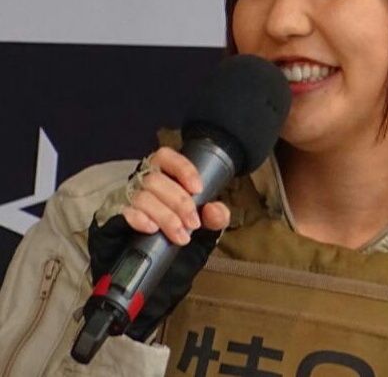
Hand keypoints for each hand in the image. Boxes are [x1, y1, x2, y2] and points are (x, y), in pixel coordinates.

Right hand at [87, 148, 231, 341]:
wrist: (150, 293)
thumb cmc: (174, 256)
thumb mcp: (202, 237)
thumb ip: (214, 221)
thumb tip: (216, 209)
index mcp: (161, 183)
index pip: (165, 157)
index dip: (182, 168)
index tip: (198, 189)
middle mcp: (139, 188)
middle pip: (156, 179)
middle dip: (179, 201)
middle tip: (192, 224)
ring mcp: (121, 203)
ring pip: (143, 195)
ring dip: (165, 215)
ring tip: (179, 236)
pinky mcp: (108, 223)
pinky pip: (122, 212)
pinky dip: (140, 218)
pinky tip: (152, 230)